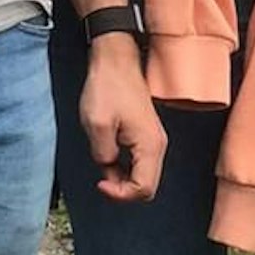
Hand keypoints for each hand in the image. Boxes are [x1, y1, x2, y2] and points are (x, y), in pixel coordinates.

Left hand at [80, 36, 167, 203]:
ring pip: (143, 176)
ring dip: (122, 177)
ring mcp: (153, 139)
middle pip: (147, 187)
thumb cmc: (108, 86)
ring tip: (102, 161)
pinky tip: (108, 154)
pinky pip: (139, 162)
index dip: (120, 194)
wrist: (116, 60)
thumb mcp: (97, 125)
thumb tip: (108, 167)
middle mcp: (157, 145)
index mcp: (149, 145)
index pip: (143, 189)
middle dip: (123, 189)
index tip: (100, 183)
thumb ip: (103, 155)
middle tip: (101, 179)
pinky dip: (124, 166)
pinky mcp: (146, 134)